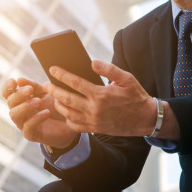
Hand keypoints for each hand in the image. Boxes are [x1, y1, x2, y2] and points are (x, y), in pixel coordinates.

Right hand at [2, 77, 78, 148]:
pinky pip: (28, 127)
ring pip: (14, 115)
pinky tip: (47, 112)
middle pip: (10, 102)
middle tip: (30, 89)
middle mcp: (20, 112)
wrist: (71, 122)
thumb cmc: (56, 106)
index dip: (7, 87)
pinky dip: (36, 118)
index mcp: (21, 100)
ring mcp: (24, 124)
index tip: (14, 81)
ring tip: (38, 101)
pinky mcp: (32, 135)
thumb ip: (34, 86)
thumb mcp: (46, 92)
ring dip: (25, 106)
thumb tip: (19, 80)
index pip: (7, 94)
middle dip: (19, 94)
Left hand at [42, 61, 157, 136]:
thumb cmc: (136, 96)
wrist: (146, 119)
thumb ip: (110, 69)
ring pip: (69, 114)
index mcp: (101, 95)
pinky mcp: (96, 129)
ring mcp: (94, 121)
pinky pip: (76, 126)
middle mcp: (95, 109)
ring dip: (58, 105)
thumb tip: (93, 62)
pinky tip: (66, 112)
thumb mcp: (127, 79)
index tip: (52, 69)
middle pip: (67, 99)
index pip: (75, 83)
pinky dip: (68, 119)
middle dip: (54, 90)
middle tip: (45, 85)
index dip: (62, 75)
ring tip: (54, 97)